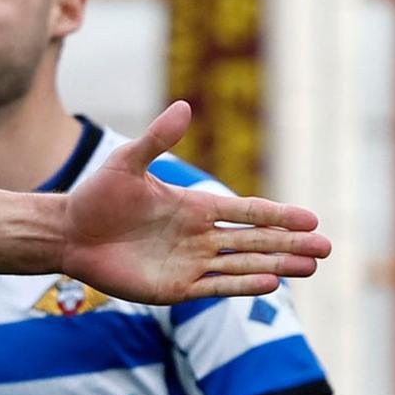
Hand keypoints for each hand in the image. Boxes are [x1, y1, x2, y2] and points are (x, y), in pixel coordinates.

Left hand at [60, 102, 328, 303]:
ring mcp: (189, 263)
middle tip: (327, 248)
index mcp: (194, 206)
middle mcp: (198, 236)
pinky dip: (242, 285)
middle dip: (291, 244)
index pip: (247, 212)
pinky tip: (271, 283)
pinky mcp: (173, 288)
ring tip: (311, 267)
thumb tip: (184, 105)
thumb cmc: (96, 196)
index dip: (279, 215)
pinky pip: (215, 287)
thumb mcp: (127, 163)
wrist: (67, 233)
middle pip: (255, 240)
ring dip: (277, 265)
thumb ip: (158, 139)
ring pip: (243, 265)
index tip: (312, 218)